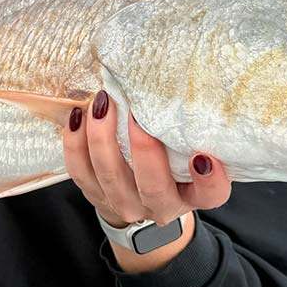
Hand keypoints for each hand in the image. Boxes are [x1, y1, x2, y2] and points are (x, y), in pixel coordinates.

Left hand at [63, 89, 230, 229]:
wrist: (140, 199)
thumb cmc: (171, 164)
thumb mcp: (186, 154)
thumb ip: (186, 134)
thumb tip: (178, 81)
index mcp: (193, 196)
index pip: (211, 195)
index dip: (209, 180)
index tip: (203, 156)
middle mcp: (161, 206)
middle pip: (153, 186)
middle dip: (143, 150)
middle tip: (136, 115)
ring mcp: (127, 205)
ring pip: (111, 177)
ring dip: (102, 138)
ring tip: (101, 105)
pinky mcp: (97, 197)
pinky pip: (81, 173)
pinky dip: (75, 145)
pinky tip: (77, 116)